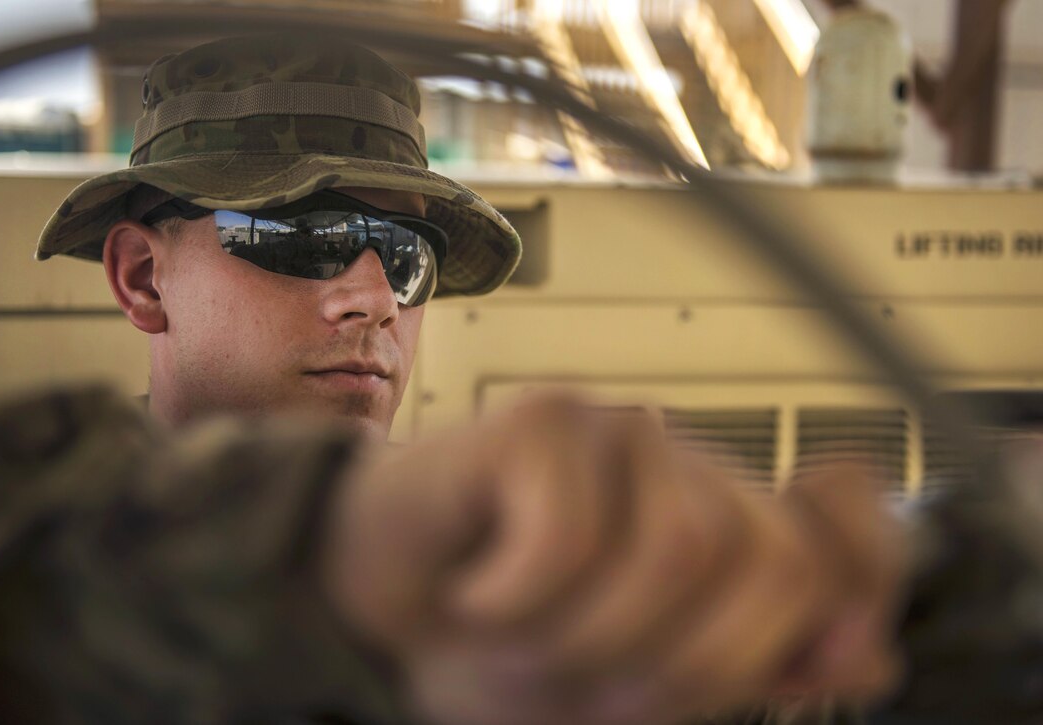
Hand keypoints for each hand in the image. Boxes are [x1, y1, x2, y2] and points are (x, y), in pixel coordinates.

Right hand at [323, 395, 904, 724]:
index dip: (859, 590)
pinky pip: (569, 539)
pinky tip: (478, 592)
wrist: (376, 609)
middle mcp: (687, 467)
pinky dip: (513, 604)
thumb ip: (754, 669)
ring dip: (584, 641)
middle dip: (680, 664)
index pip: (854, 528)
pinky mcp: (541, 421)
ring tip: (522, 633)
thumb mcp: (637, 690)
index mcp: (727, 528)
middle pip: (771, 561)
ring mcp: (617, 435)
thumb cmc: (503, 641)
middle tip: (593, 678)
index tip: (810, 656)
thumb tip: (868, 661)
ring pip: (674, 554)